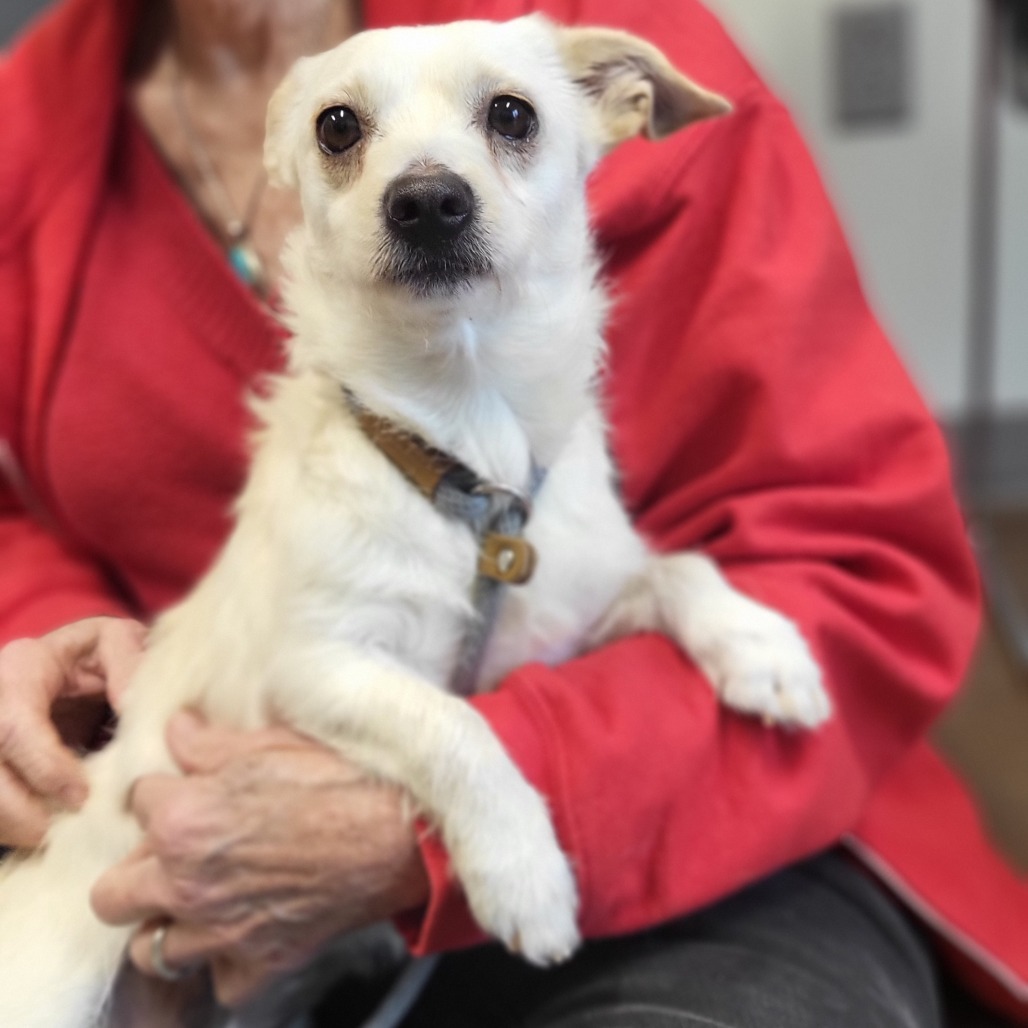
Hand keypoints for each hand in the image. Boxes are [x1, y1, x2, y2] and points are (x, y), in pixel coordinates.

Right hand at [0, 616, 145, 846]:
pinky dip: (7, 823)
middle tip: (55, 832)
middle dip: (18, 810)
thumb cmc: (94, 651)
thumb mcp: (115, 641)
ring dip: (9, 822)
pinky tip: (35, 828)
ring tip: (47, 835)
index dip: (45, 768)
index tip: (80, 797)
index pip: (15, 727)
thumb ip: (127, 664)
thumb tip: (132, 708)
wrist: (67, 660)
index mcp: (19, 668)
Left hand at [91, 711, 429, 1005]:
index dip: (164, 792)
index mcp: (181, 820)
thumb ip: (208, 741)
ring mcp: (218, 934)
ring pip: (150, 950)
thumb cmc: (341, 778)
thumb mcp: (271, 741)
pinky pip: (219, 981)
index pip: (135, 803)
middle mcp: (185, 885)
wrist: (401, 833)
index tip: (187, 790)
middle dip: (136, 871)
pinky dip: (228, 961)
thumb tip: (175, 729)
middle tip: (173, 854)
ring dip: (170, 925)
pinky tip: (246, 932)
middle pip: (112, 895)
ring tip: (200, 901)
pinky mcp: (258, 964)